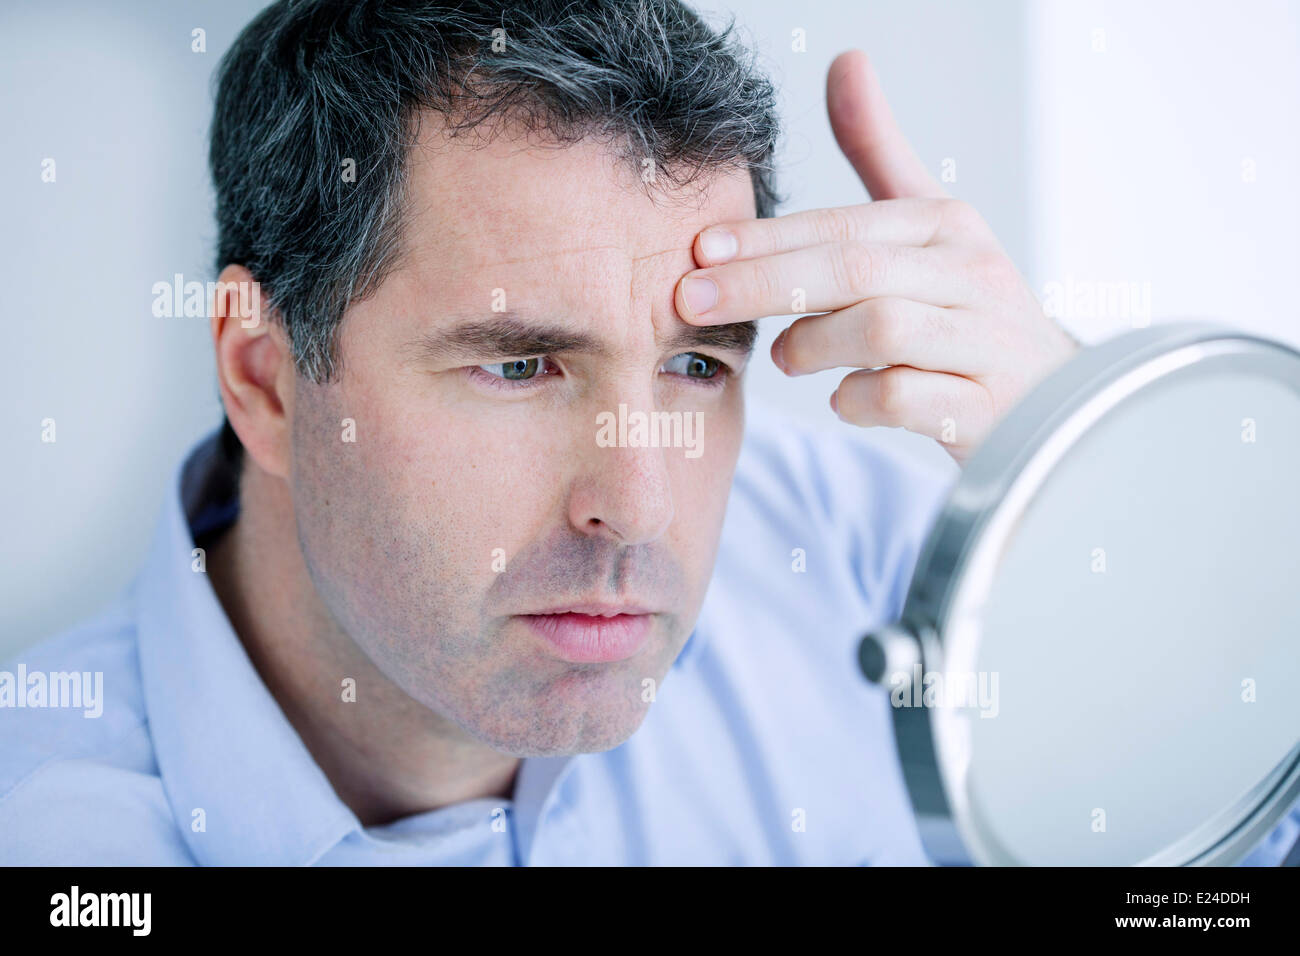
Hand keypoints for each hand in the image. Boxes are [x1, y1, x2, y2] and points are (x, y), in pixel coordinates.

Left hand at [674, 49, 1079, 464]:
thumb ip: (880, 153)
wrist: (1051, 397)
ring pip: (881, 328)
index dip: (765, 238)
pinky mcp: (986, 406)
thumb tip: (846, 61)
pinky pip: (906, 397)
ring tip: (782, 358)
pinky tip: (843, 398)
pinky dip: (860, 399)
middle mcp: (973, 275)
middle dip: (761, 284)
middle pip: (852, 271)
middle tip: (691, 301)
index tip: (699, 252)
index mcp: (948, 227)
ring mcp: (985, 342)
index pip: (843, 225)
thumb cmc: (964, 308)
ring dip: (811, 343)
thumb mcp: (926, 226)